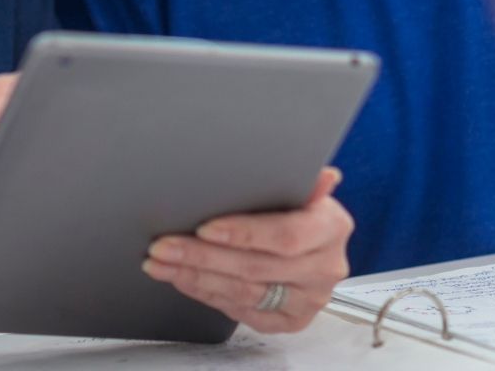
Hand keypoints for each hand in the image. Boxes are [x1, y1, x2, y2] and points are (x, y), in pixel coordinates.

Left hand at [141, 167, 353, 332]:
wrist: (310, 245)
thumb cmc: (295, 208)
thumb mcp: (296, 186)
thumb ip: (298, 181)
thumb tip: (323, 175)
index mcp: (332, 227)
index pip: (286, 235)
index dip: (243, 234)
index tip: (204, 228)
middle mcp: (325, 268)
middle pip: (256, 267)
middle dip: (202, 256)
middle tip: (164, 246)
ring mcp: (309, 299)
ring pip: (244, 292)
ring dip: (196, 277)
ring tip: (162, 263)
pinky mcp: (291, 320)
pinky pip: (243, 311)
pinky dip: (207, 294)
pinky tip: (183, 279)